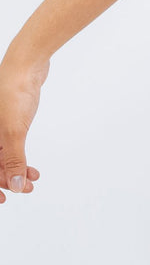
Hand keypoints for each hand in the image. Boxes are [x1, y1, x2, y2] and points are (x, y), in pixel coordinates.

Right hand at [0, 57, 47, 201]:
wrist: (26, 64)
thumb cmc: (13, 92)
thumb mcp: (13, 131)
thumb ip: (14, 160)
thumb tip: (14, 186)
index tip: (3, 199)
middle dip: (7, 180)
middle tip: (25, 189)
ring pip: (2, 157)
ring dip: (16, 171)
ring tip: (32, 181)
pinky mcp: (7, 121)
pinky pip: (9, 146)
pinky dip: (19, 158)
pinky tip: (31, 167)